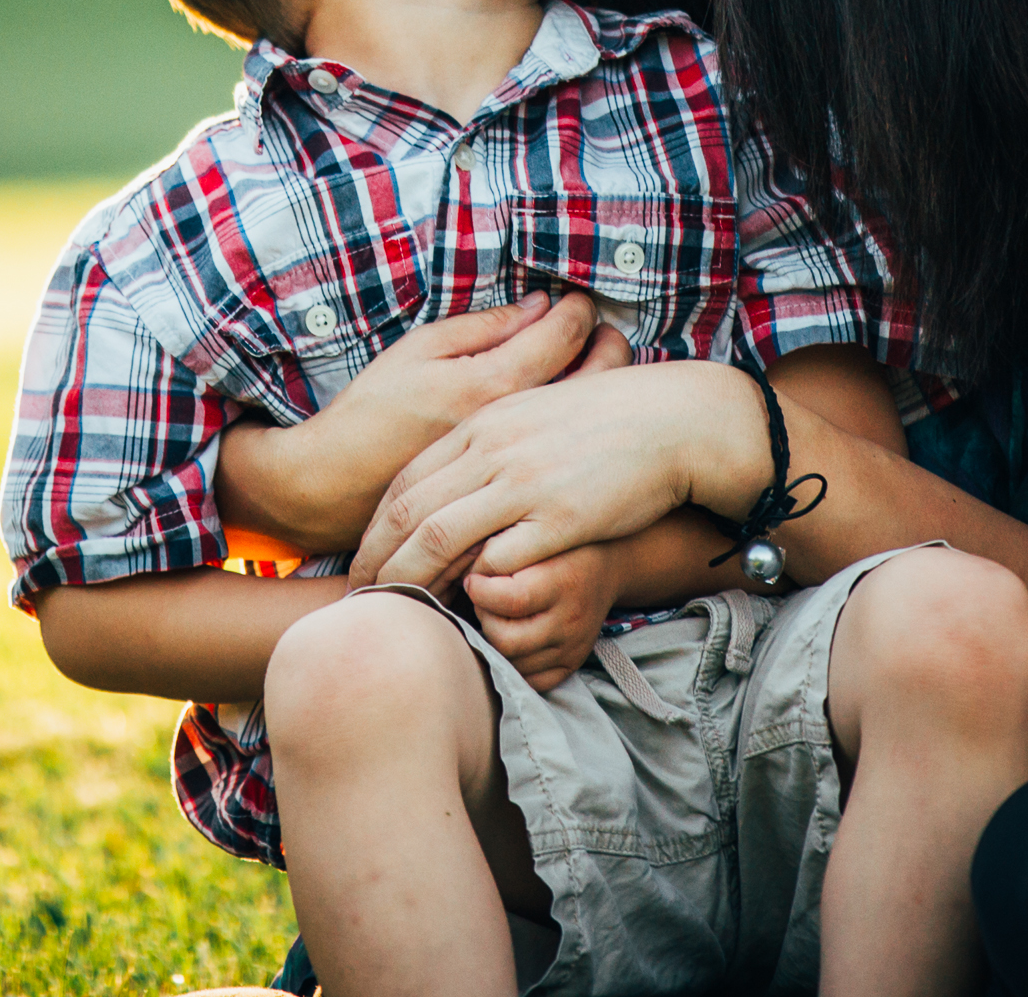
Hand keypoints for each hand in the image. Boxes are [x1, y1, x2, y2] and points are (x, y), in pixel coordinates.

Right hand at [215, 289, 614, 550]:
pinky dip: (578, 425)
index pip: (562, 335)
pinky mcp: (514, 487)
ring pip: (585, 413)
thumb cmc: (375, 409)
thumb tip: (539, 306)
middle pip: (592, 376)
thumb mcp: (422, 350)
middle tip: (607, 331)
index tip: (578, 301)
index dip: (578, 310)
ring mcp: (520, 460)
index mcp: (492, 383)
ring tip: (603, 359)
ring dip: (602, 380)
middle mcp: (516, 423)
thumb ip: (485, 328)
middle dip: (609, 345)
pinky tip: (576, 412)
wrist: (337, 485)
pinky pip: (566, 450)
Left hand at [350, 358, 766, 589]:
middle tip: (358, 599)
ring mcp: (522, 481)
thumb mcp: (533, 412)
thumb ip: (491, 440)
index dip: (376, 525)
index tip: (361, 560)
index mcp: (483, 421)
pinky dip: (470, 589)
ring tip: (394, 614)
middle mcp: (492, 447)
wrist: (670, 420)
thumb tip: (458, 474)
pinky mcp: (557, 517)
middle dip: (376, 559)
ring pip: (440, 539)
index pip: (406, 479)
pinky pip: (498, 560)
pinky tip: (461, 613)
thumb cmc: (604, 420)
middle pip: (410, 511)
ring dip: (410, 582)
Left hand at [465, 543, 623, 693]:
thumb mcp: (538, 535)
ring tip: (495, 615)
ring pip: (513, 663)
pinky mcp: (571, 664)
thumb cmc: (563, 544)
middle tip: (482, 599)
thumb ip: (503, 550)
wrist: (608, 566)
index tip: (472, 578)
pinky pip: (530, 680)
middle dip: (483, 619)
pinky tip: (509, 637)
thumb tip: (463, 570)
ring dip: (494, 642)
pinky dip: (513, 663)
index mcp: (563, 582)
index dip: (480, 591)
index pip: (511, 600)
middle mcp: (570, 620)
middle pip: (506, 639)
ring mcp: (572, 647)